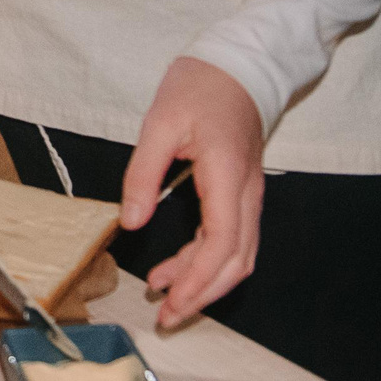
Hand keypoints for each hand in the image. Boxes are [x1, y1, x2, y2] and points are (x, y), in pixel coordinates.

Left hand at [122, 56, 266, 326]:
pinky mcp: (242, 192)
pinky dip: (209, 261)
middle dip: (203, 295)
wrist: (239, 64)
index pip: (221, 243)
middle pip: (237, 261)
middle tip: (166, 316)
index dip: (197, 279)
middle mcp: (247, 192)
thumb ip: (144, 174)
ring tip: (164, 294)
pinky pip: (233, 238)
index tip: (168, 301)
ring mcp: (249, 194)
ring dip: (206, 282)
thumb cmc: (200, 86)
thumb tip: (131, 222)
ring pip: (239, 255)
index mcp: (228, 175)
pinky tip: (178, 266)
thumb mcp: (160, 123)